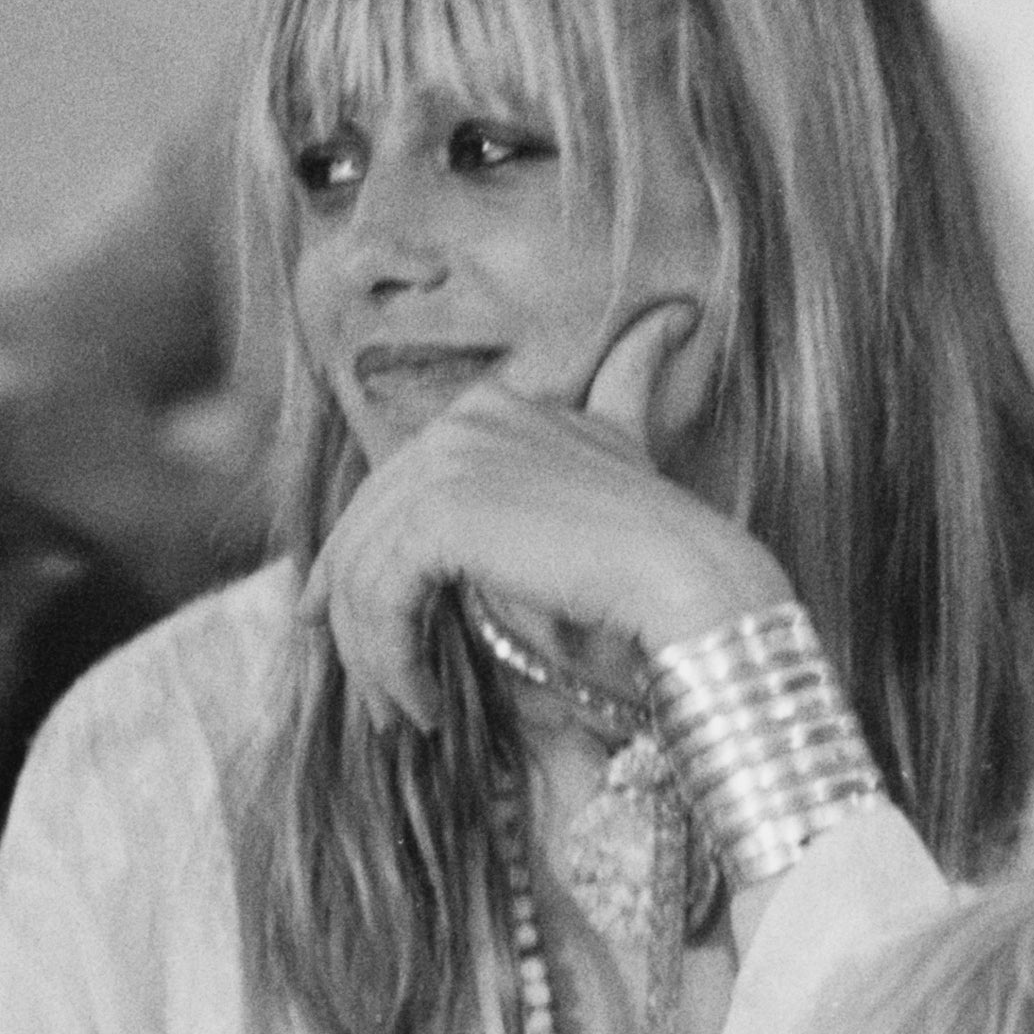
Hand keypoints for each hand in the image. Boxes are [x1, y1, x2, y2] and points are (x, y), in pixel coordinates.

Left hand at [294, 298, 783, 732]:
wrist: (694, 579)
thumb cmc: (671, 540)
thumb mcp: (635, 451)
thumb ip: (628, 385)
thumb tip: (674, 318)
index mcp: (496, 408)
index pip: (399, 486)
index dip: (359, 555)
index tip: (339, 621)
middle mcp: (465, 420)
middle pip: (369, 526)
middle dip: (356, 615)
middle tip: (378, 695)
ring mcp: (450, 460)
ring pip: (367, 568)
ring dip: (375, 655)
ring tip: (407, 715)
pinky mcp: (440, 513)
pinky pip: (380, 593)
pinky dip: (390, 658)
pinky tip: (423, 704)